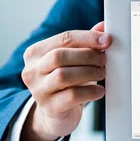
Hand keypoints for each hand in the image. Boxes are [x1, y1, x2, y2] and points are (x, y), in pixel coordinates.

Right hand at [20, 22, 111, 140]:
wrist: (57, 114)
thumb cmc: (66, 83)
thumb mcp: (73, 60)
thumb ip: (86, 43)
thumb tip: (103, 26)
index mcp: (36, 52)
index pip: (63, 38)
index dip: (88, 37)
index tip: (107, 40)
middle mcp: (32, 70)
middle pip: (60, 55)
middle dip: (87, 55)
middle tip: (104, 60)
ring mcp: (38, 90)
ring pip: (63, 75)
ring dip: (89, 72)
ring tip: (102, 73)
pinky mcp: (49, 107)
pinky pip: (72, 96)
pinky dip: (90, 91)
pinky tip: (100, 90)